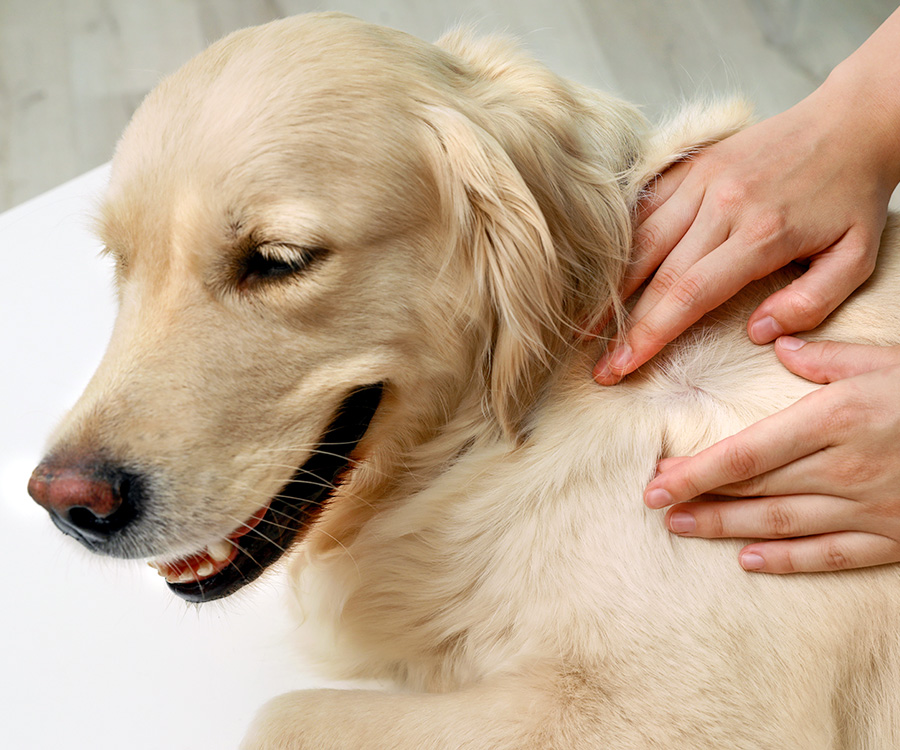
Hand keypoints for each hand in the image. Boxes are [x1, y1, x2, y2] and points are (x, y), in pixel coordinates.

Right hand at [594, 57, 899, 384]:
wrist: (853, 121)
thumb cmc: (853, 195)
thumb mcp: (856, 257)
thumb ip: (812, 302)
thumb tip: (758, 333)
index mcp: (760, 234)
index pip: (689, 294)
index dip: (649, 334)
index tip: (622, 366)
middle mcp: (721, 205)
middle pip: (655, 274)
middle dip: (621, 325)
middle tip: (598, 363)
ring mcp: (701, 180)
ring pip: (640, 240)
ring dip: (610, 287)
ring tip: (585, 324)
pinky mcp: (692, 165)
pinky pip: (644, 207)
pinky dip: (621, 242)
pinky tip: (603, 272)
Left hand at [644, 337, 899, 572]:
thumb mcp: (887, 362)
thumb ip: (825, 358)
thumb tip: (776, 343)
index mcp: (835, 421)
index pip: (746, 454)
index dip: (696, 472)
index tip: (656, 480)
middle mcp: (843, 470)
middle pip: (754, 492)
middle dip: (699, 499)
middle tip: (655, 504)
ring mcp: (868, 509)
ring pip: (781, 525)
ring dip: (727, 530)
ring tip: (683, 528)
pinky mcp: (892, 538)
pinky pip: (831, 555)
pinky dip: (788, 561)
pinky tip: (750, 562)